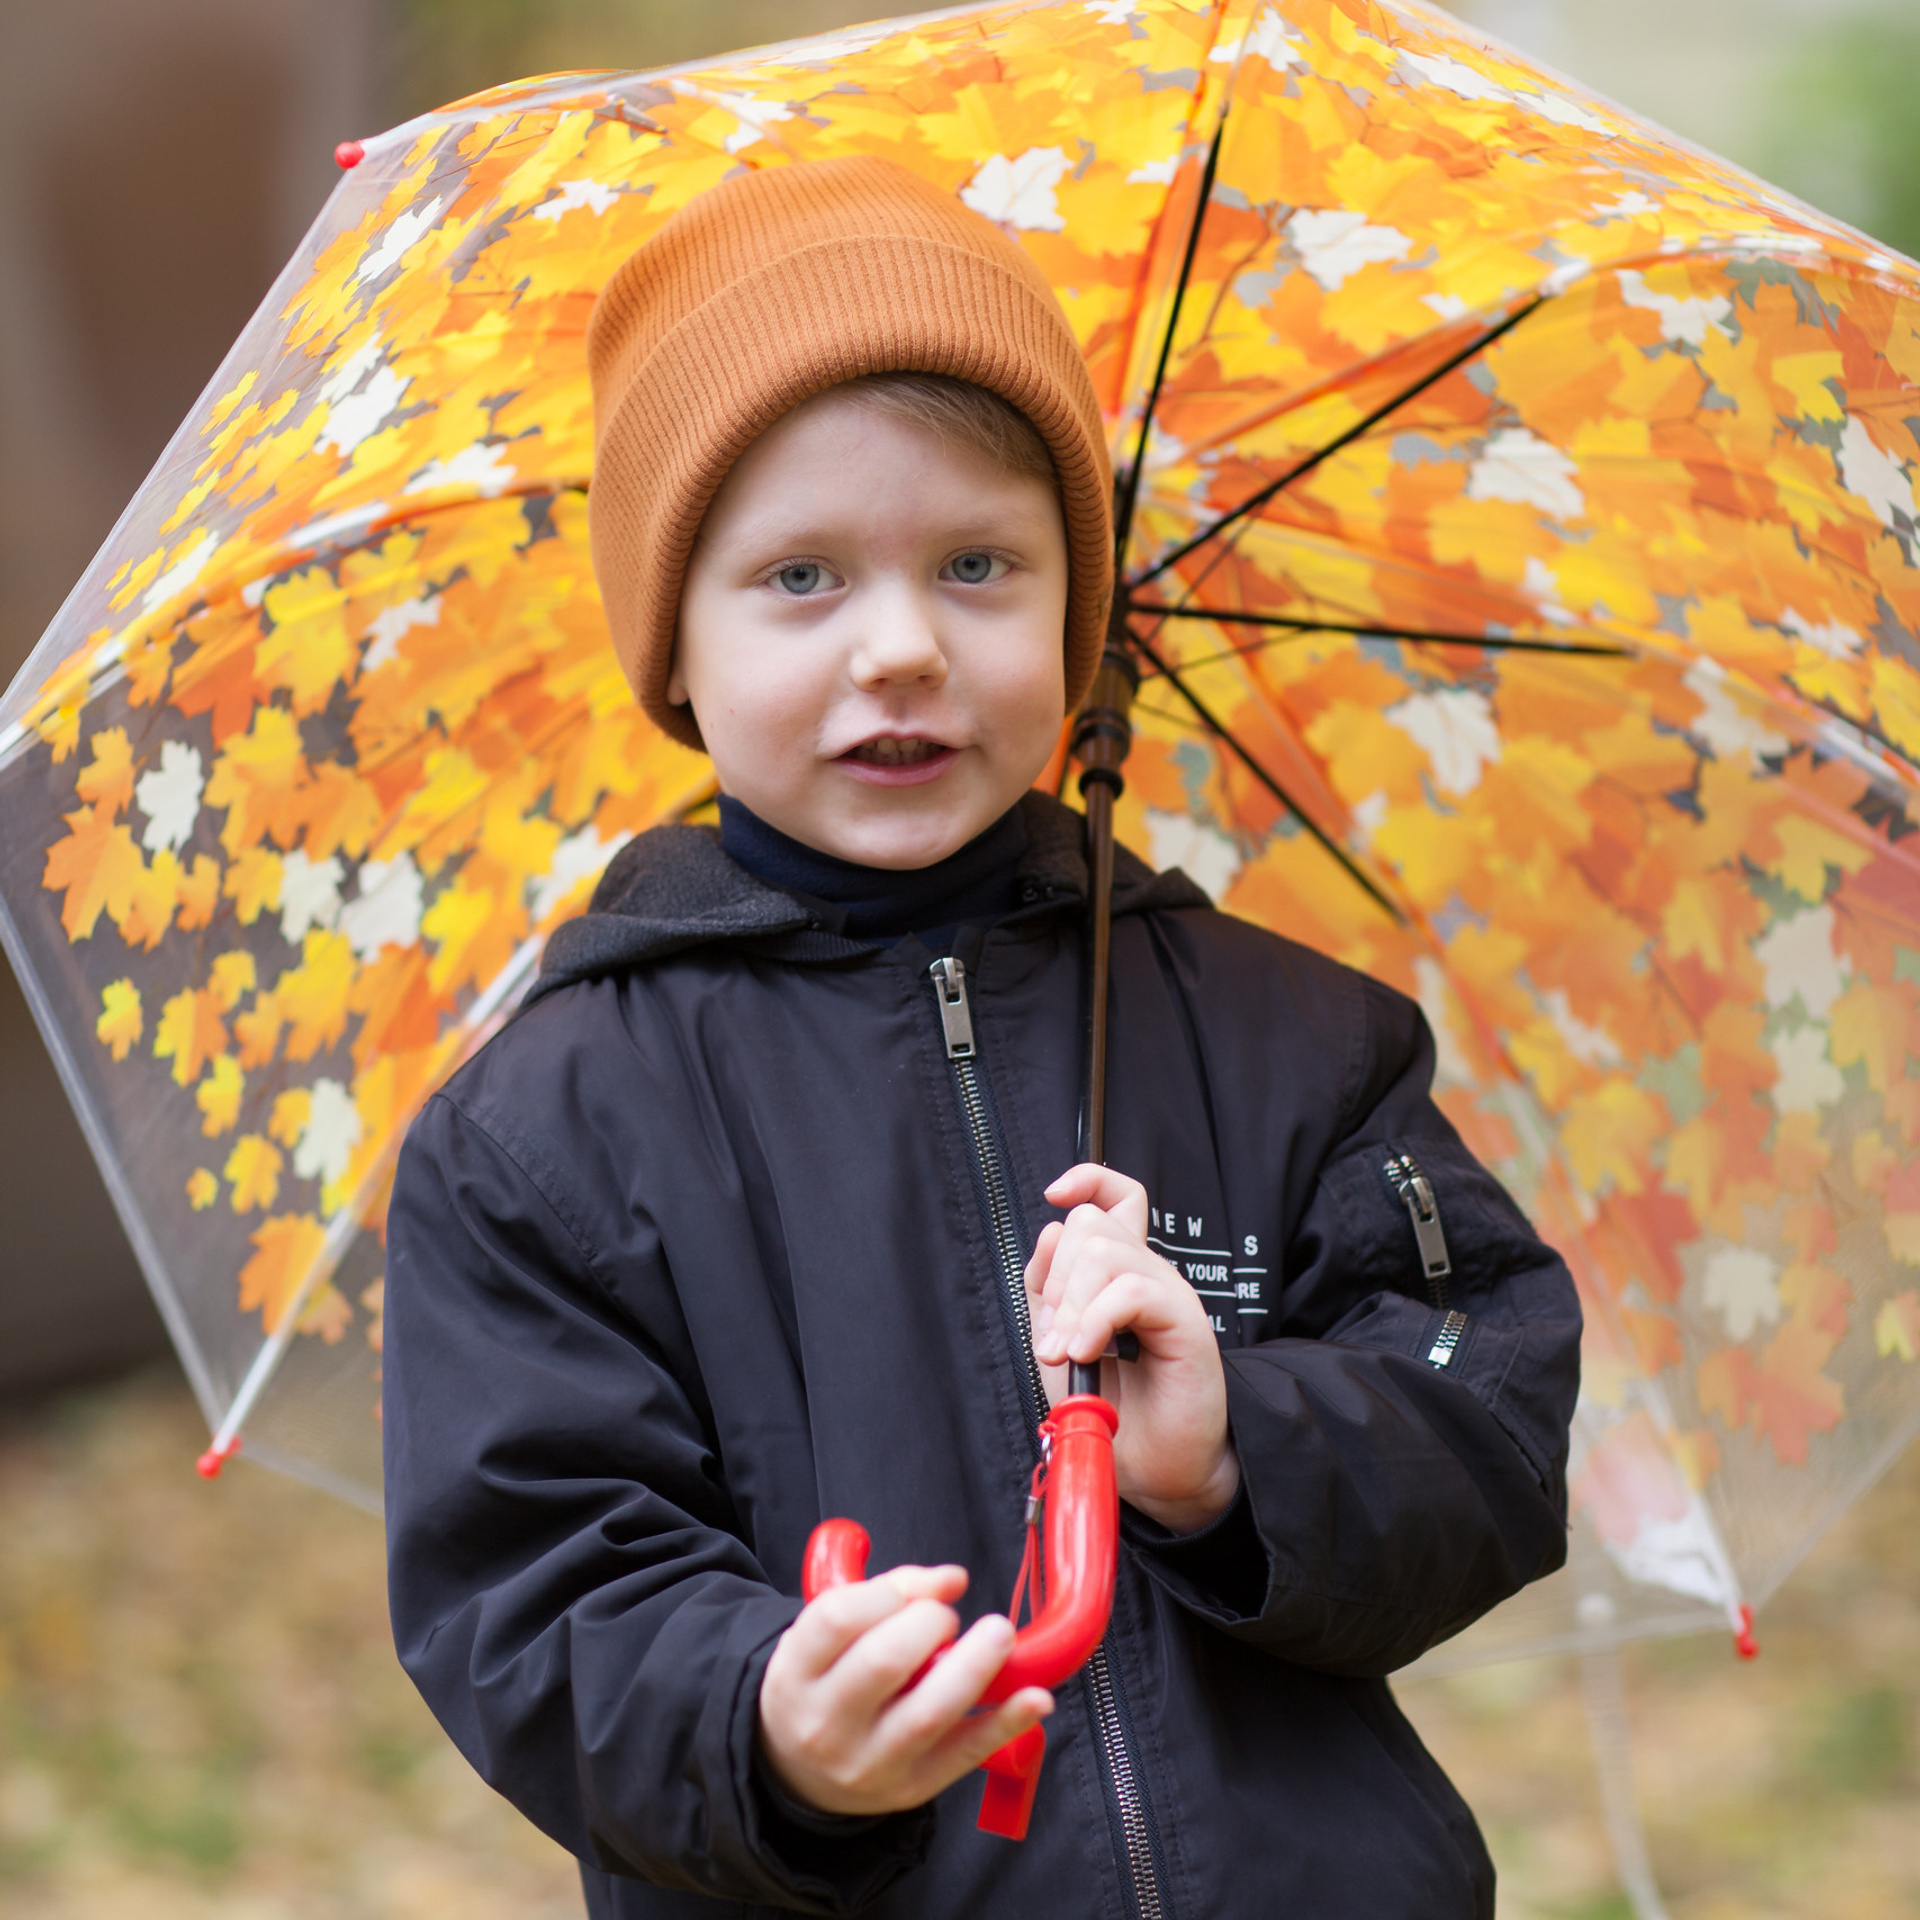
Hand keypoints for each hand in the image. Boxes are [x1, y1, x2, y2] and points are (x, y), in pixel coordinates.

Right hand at [757, 1563, 1053, 1816]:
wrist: (799, 1773)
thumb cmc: (824, 1684)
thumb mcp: (827, 1637)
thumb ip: (889, 1594)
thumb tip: (952, 1579)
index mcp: (795, 1673)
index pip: (838, 1619)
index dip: (891, 1592)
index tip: (922, 1589)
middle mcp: (825, 1722)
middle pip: (883, 1662)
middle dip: (930, 1623)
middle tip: (948, 1619)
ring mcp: (868, 1762)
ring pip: (927, 1714)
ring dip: (975, 1667)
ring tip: (999, 1634)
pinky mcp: (911, 1789)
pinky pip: (965, 1755)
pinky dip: (1006, 1724)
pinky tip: (1036, 1698)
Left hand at [1027, 1164, 1240, 1533]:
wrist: (1153, 1470)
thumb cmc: (1113, 1410)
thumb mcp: (1059, 1341)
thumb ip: (1048, 1289)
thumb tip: (1050, 1231)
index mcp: (1122, 1273)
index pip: (1118, 1196)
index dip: (1087, 1179)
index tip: (1054, 1192)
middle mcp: (1148, 1274)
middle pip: (1092, 1222)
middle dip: (1055, 1279)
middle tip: (1052, 1339)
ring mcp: (1169, 1292)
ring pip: (1104, 1252)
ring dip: (1069, 1305)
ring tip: (1066, 1353)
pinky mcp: (1185, 1320)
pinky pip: (1129, 1291)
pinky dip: (1093, 1321)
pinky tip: (1085, 1353)